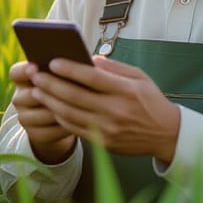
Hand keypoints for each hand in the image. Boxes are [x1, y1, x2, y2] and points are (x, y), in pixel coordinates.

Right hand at [8, 61, 76, 163]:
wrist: (57, 118)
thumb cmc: (63, 87)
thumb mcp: (61, 76)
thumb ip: (65, 69)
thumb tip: (87, 61)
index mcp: (23, 79)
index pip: (15, 73)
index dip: (24, 71)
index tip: (36, 67)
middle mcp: (19, 98)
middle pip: (27, 96)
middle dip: (45, 93)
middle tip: (63, 90)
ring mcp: (24, 117)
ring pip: (38, 115)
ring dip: (56, 111)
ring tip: (75, 107)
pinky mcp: (34, 134)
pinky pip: (47, 132)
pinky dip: (61, 128)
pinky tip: (76, 122)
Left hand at [30, 56, 180, 162]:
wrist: (166, 134)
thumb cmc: (150, 100)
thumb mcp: (139, 77)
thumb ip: (114, 67)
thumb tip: (88, 59)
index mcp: (125, 91)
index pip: (92, 77)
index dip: (69, 69)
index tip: (52, 61)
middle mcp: (115, 111)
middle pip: (75, 96)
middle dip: (51, 84)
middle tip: (36, 75)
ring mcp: (108, 129)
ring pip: (70, 114)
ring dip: (49, 101)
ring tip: (36, 90)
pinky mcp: (103, 143)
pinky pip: (74, 129)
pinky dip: (60, 117)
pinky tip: (51, 107)